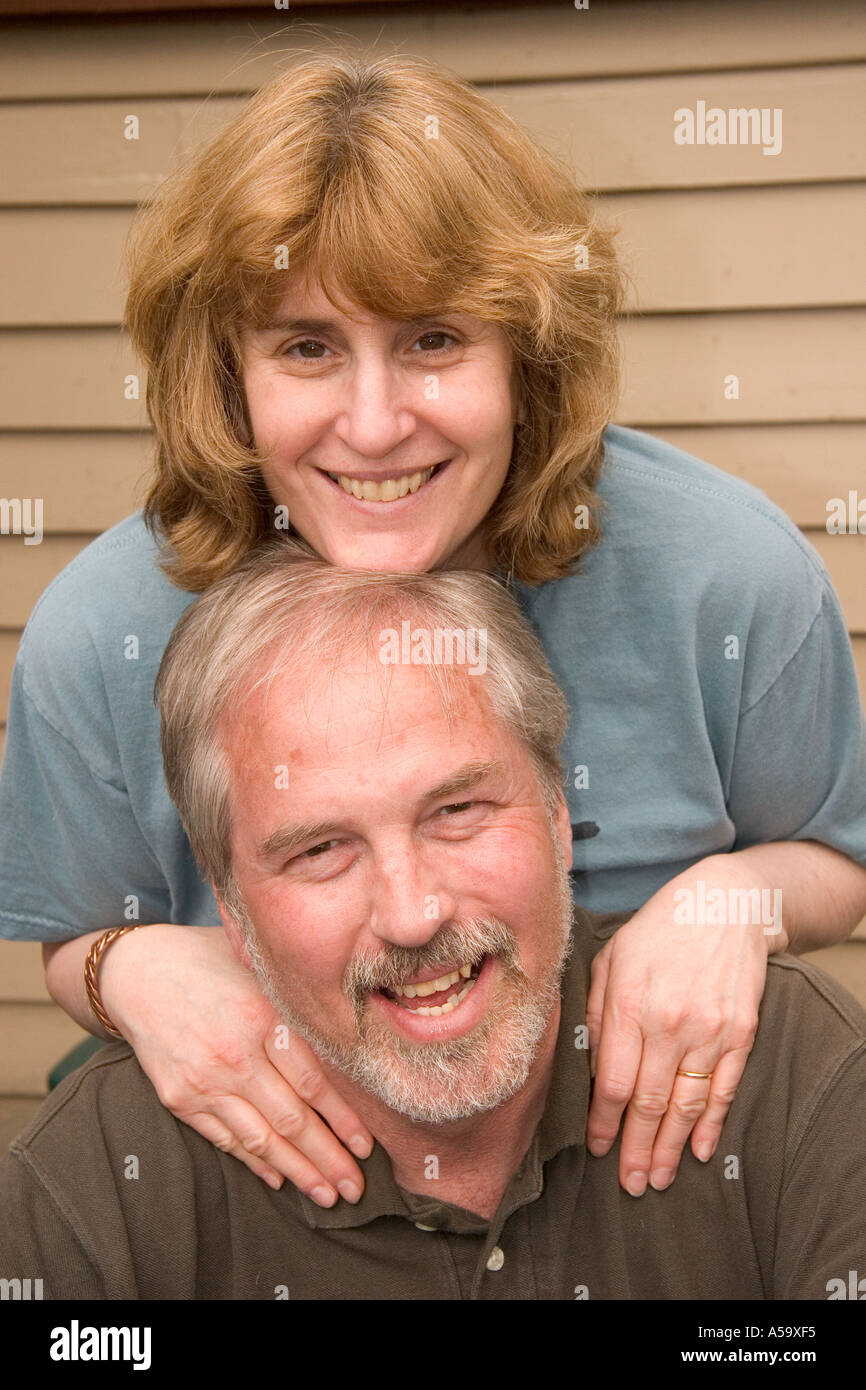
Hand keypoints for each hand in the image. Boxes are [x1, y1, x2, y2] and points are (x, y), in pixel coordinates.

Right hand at [100, 924, 373, 1203]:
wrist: (138, 973)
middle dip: (328, 1159)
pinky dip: (254, 1162)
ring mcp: (205, 1081)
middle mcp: (235, 1055)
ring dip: (297, 1172)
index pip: (313, 1083)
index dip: (343, 1120)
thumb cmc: (210, 964)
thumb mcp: (258, 970)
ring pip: (260, 1139)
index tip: (367, 1146)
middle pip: (292, 1120)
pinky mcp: (180, 1098)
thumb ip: (297, 1004)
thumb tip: (349, 1041)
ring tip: (325, 1194)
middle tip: (355, 1187)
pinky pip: (224, 1139)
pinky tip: (279, 1178)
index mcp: (262, 1017)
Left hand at [584, 856, 779, 1194]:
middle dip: (637, 1149)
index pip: (613, 1082)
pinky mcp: (741, 1033)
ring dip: (672, 1148)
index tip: (598, 1148)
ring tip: (659, 1178)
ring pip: (686, 1104)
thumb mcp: (611, 957)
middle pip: (649, 1103)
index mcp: (629, 1004)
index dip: (604, 1122)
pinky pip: (724, 1089)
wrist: (725, 905)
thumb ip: (596, 1011)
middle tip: (630, 1183)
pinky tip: (700, 1150)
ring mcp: (710, 1030)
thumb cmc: (658, 930)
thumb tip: (589, 1065)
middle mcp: (669, 1023)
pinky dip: (712, 1124)